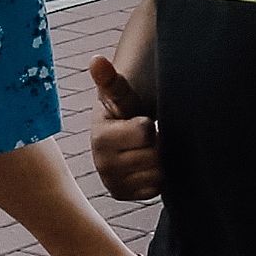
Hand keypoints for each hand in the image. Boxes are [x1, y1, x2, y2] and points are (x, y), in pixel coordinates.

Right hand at [88, 54, 159, 199]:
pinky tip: (147, 166)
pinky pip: (155, 189)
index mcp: (100, 138)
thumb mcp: (120, 94)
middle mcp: (103, 166)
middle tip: (146, 138)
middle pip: (154, 156)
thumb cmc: (123, 111)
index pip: (145, 131)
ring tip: (146, 150)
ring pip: (157, 174)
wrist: (120, 136)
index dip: (149, 124)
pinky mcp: (125, 196)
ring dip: (158, 161)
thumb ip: (111, 80)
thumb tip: (96, 59)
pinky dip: (157, 178)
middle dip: (156, 144)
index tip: (140, 120)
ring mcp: (113, 184)